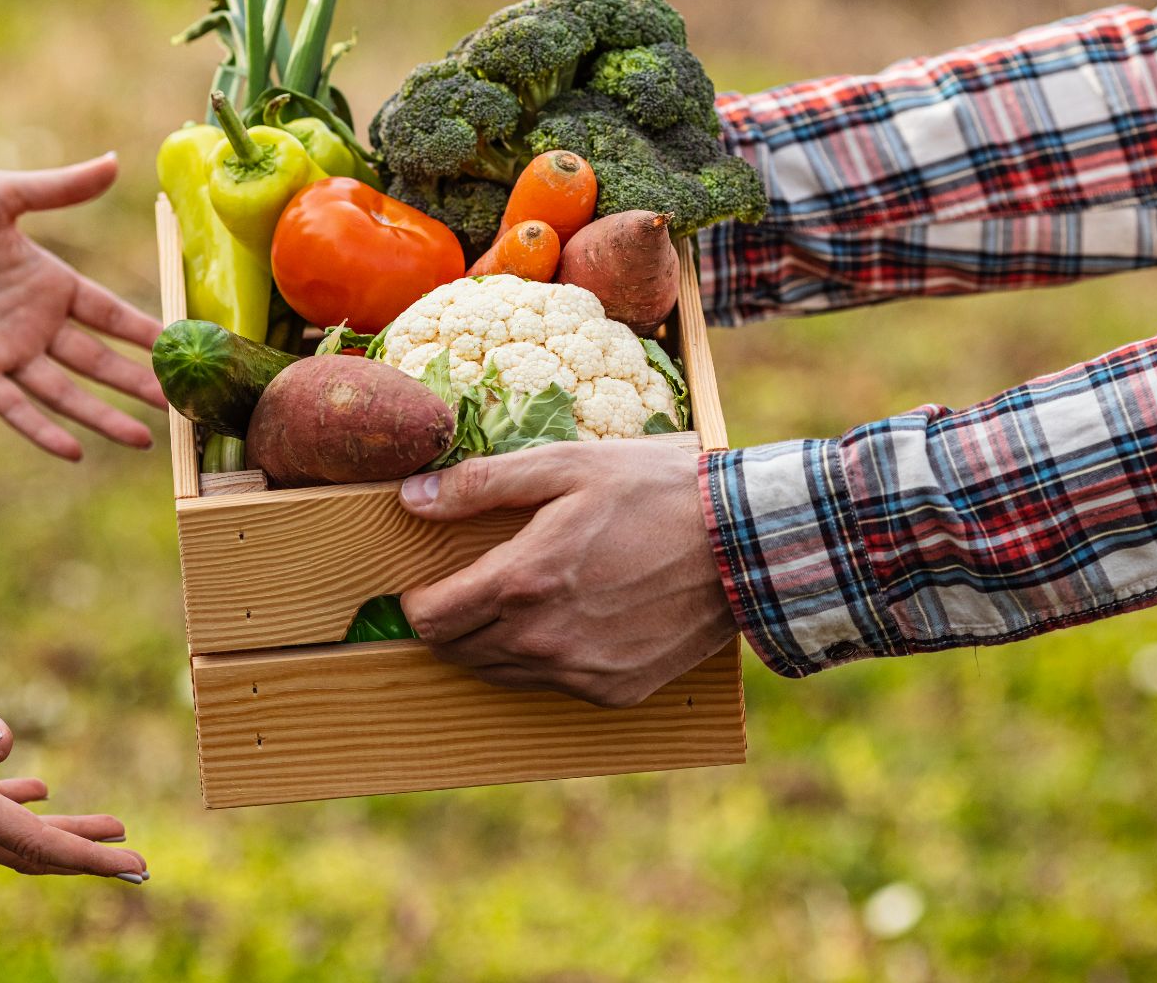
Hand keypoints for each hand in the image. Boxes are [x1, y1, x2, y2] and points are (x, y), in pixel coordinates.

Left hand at [0, 153, 167, 459]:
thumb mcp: (5, 195)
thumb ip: (61, 189)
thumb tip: (113, 162)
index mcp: (50, 283)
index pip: (109, 315)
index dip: (144, 332)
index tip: (181, 348)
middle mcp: (35, 323)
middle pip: (98, 361)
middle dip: (138, 382)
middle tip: (178, 403)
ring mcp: (7, 350)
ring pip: (65, 391)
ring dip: (103, 416)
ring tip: (143, 439)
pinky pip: (13, 406)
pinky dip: (41, 430)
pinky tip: (74, 452)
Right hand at [0, 660, 148, 881]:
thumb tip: (8, 745)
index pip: (33, 842)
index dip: (87, 856)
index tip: (132, 865)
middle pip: (29, 852)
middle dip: (87, 859)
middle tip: (139, 865)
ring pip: (10, 835)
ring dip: (62, 835)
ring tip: (113, 826)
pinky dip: (21, 810)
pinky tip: (42, 793)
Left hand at [397, 440, 735, 707]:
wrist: (745, 544)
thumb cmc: (654, 493)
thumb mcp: (564, 466)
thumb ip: (480, 484)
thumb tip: (411, 497)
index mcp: (522, 582)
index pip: (430, 618)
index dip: (417, 601)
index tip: (426, 582)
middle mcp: (542, 639)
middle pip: (457, 652)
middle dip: (450, 621)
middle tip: (470, 587)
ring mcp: (579, 672)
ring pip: (499, 673)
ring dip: (492, 643)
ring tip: (521, 600)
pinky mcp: (613, 690)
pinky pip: (553, 686)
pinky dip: (546, 659)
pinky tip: (571, 620)